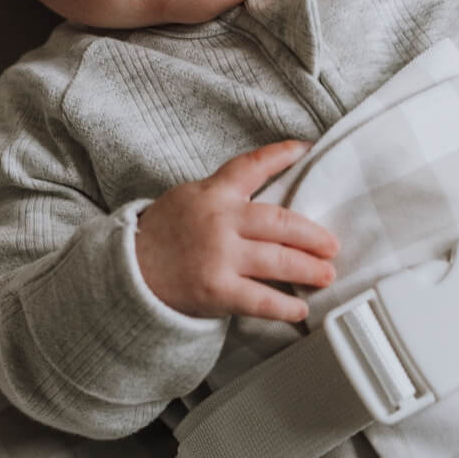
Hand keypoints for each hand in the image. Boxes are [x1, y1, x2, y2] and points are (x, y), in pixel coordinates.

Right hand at [135, 139, 338, 323]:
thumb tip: (266, 193)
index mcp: (213, 194)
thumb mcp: (188, 198)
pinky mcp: (216, 290)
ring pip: (278, 261)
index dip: (281, 155)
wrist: (126, 272)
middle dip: (312, 235)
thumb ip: (223, 195)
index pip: (251, 166)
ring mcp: (219, 257)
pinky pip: (261, 299)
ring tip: (327, 275)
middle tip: (332, 245)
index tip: (305, 148)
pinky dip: (285, 306)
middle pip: (280, 223)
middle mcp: (220, 221)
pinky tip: (300, 309)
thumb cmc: (162, 235)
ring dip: (308, 269)